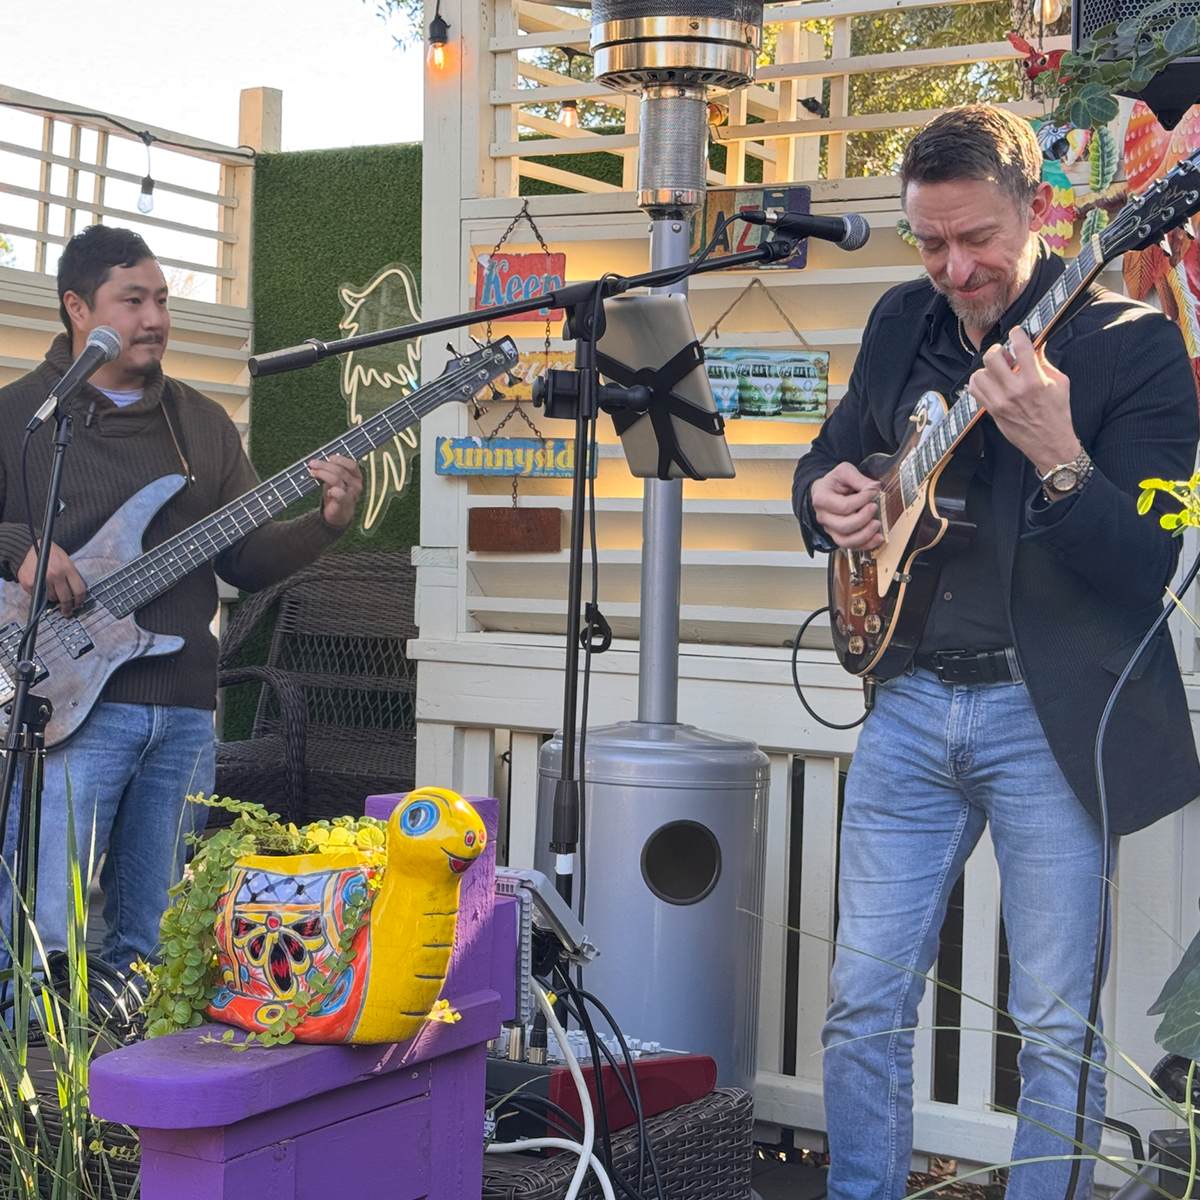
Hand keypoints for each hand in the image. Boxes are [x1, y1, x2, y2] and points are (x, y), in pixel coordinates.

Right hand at [18, 542, 87, 616]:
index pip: (79, 590)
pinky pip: (37, 595)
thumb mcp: (65, 560)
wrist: (27, 548)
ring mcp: (41, 580)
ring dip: (53, 598)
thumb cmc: (50, 554)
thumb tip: (75, 594)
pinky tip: (40, 587)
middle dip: (68, 608)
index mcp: (67, 568)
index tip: (79, 605)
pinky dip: (40, 593)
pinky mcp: (29, 583)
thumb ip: (70, 576)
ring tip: (52, 592)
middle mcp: (55, 575)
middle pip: (65, 598)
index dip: (80, 600)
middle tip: (68, 612)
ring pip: (51, 598)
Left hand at [308, 455, 362, 528]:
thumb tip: (320, 461)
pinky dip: (330, 489)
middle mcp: (356, 485)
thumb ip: (333, 471)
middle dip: (324, 465)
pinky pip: (338, 493)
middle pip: (340, 470)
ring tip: (312, 472)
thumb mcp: (337, 480)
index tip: (328, 458)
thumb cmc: (337, 494)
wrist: (339, 515)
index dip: (340, 459)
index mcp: (357, 477)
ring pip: (336, 479)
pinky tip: (326, 490)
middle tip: (313, 463)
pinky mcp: (344, 503)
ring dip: (322, 474)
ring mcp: (351, 494)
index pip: (352, 464)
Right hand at [810, 461, 881, 550]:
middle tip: (874, 507)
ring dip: (865, 535)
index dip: (862, 500)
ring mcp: (830, 528)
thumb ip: (859, 478)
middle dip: (863, 518)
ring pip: (845, 541)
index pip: (844, 506)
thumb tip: (875, 487)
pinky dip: (866, 545)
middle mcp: (823, 517)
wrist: (824, 491)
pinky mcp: (838, 536)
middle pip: (844, 526)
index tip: (874, 492)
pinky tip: (877, 538)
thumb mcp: (844, 472)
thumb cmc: (833, 482)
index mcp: (822, 499)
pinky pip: (850, 546)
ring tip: (877, 524)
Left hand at [969, 327, 1079, 475]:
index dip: (1017, 334)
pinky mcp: (992, 411)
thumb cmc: (1057, 413)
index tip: (1016, 332)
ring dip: (987, 369)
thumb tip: (1034, 347)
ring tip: (997, 372)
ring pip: (979, 374)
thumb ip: (1045, 363)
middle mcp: (1015, 390)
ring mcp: (1001, 402)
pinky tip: (989, 383)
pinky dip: (979, 383)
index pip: (1021, 347)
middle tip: (1005, 355)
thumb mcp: (1060, 383)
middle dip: (997, 351)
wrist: (1050, 444)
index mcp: (1035, 380)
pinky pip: (975, 391)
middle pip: (992, 358)